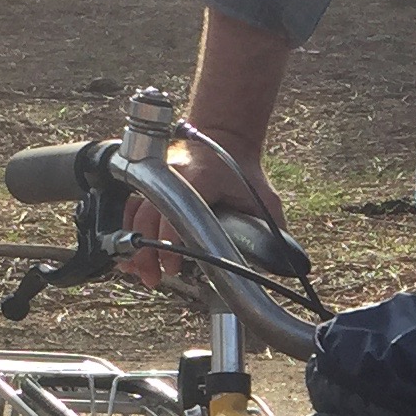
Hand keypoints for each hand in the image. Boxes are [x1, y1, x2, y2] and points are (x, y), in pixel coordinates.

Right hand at [118, 133, 289, 290]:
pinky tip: (133, 252)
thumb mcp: (265, 197)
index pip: (176, 213)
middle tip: (155, 278)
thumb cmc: (244, 170)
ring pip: (136, 212)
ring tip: (141, 271)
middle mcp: (174, 175)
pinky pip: (133, 206)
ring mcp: (160, 178)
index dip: (171, 244)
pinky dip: (130, 228)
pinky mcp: (153, 182)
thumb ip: (272, 229)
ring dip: (136, 244)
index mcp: (199, 179)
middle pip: (148, 216)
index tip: (174, 267)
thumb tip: (285, 261)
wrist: (225, 138)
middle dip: (148, 252)